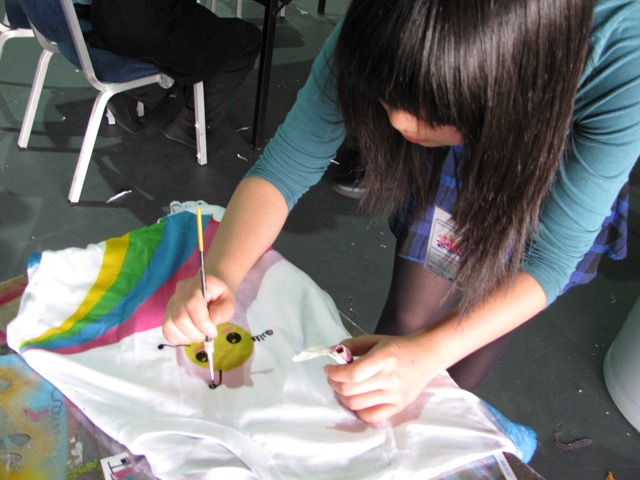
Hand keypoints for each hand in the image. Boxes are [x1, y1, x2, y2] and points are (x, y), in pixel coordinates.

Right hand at [162, 273, 235, 344]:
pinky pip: (166, 329)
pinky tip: (189, 336)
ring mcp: (171, 302)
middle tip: (206, 336)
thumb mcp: (229, 301)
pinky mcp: (168, 312)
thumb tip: (212, 319)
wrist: (210, 288)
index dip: (202, 322)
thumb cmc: (220, 295)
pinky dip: (177, 338)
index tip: (213, 332)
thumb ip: (224, 310)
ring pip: (170, 325)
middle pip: (180, 317)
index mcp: (198, 284)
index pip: (192, 303)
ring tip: (199, 335)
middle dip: (195, 333)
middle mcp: (180, 292)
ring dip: (186, 337)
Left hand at [324, 334, 438, 423]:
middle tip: (333, 377)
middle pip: (350, 390)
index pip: (352, 373)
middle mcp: (390, 378)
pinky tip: (357, 399)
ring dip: (343, 396)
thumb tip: (332, 353)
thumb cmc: (398, 346)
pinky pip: (370, 416)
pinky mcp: (398, 406)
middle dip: (334, 383)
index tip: (328, 368)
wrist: (427, 355)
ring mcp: (395, 395)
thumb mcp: (374, 340)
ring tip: (343, 387)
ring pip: (356, 404)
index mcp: (384, 357)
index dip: (334, 373)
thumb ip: (352, 345)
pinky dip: (358, 410)